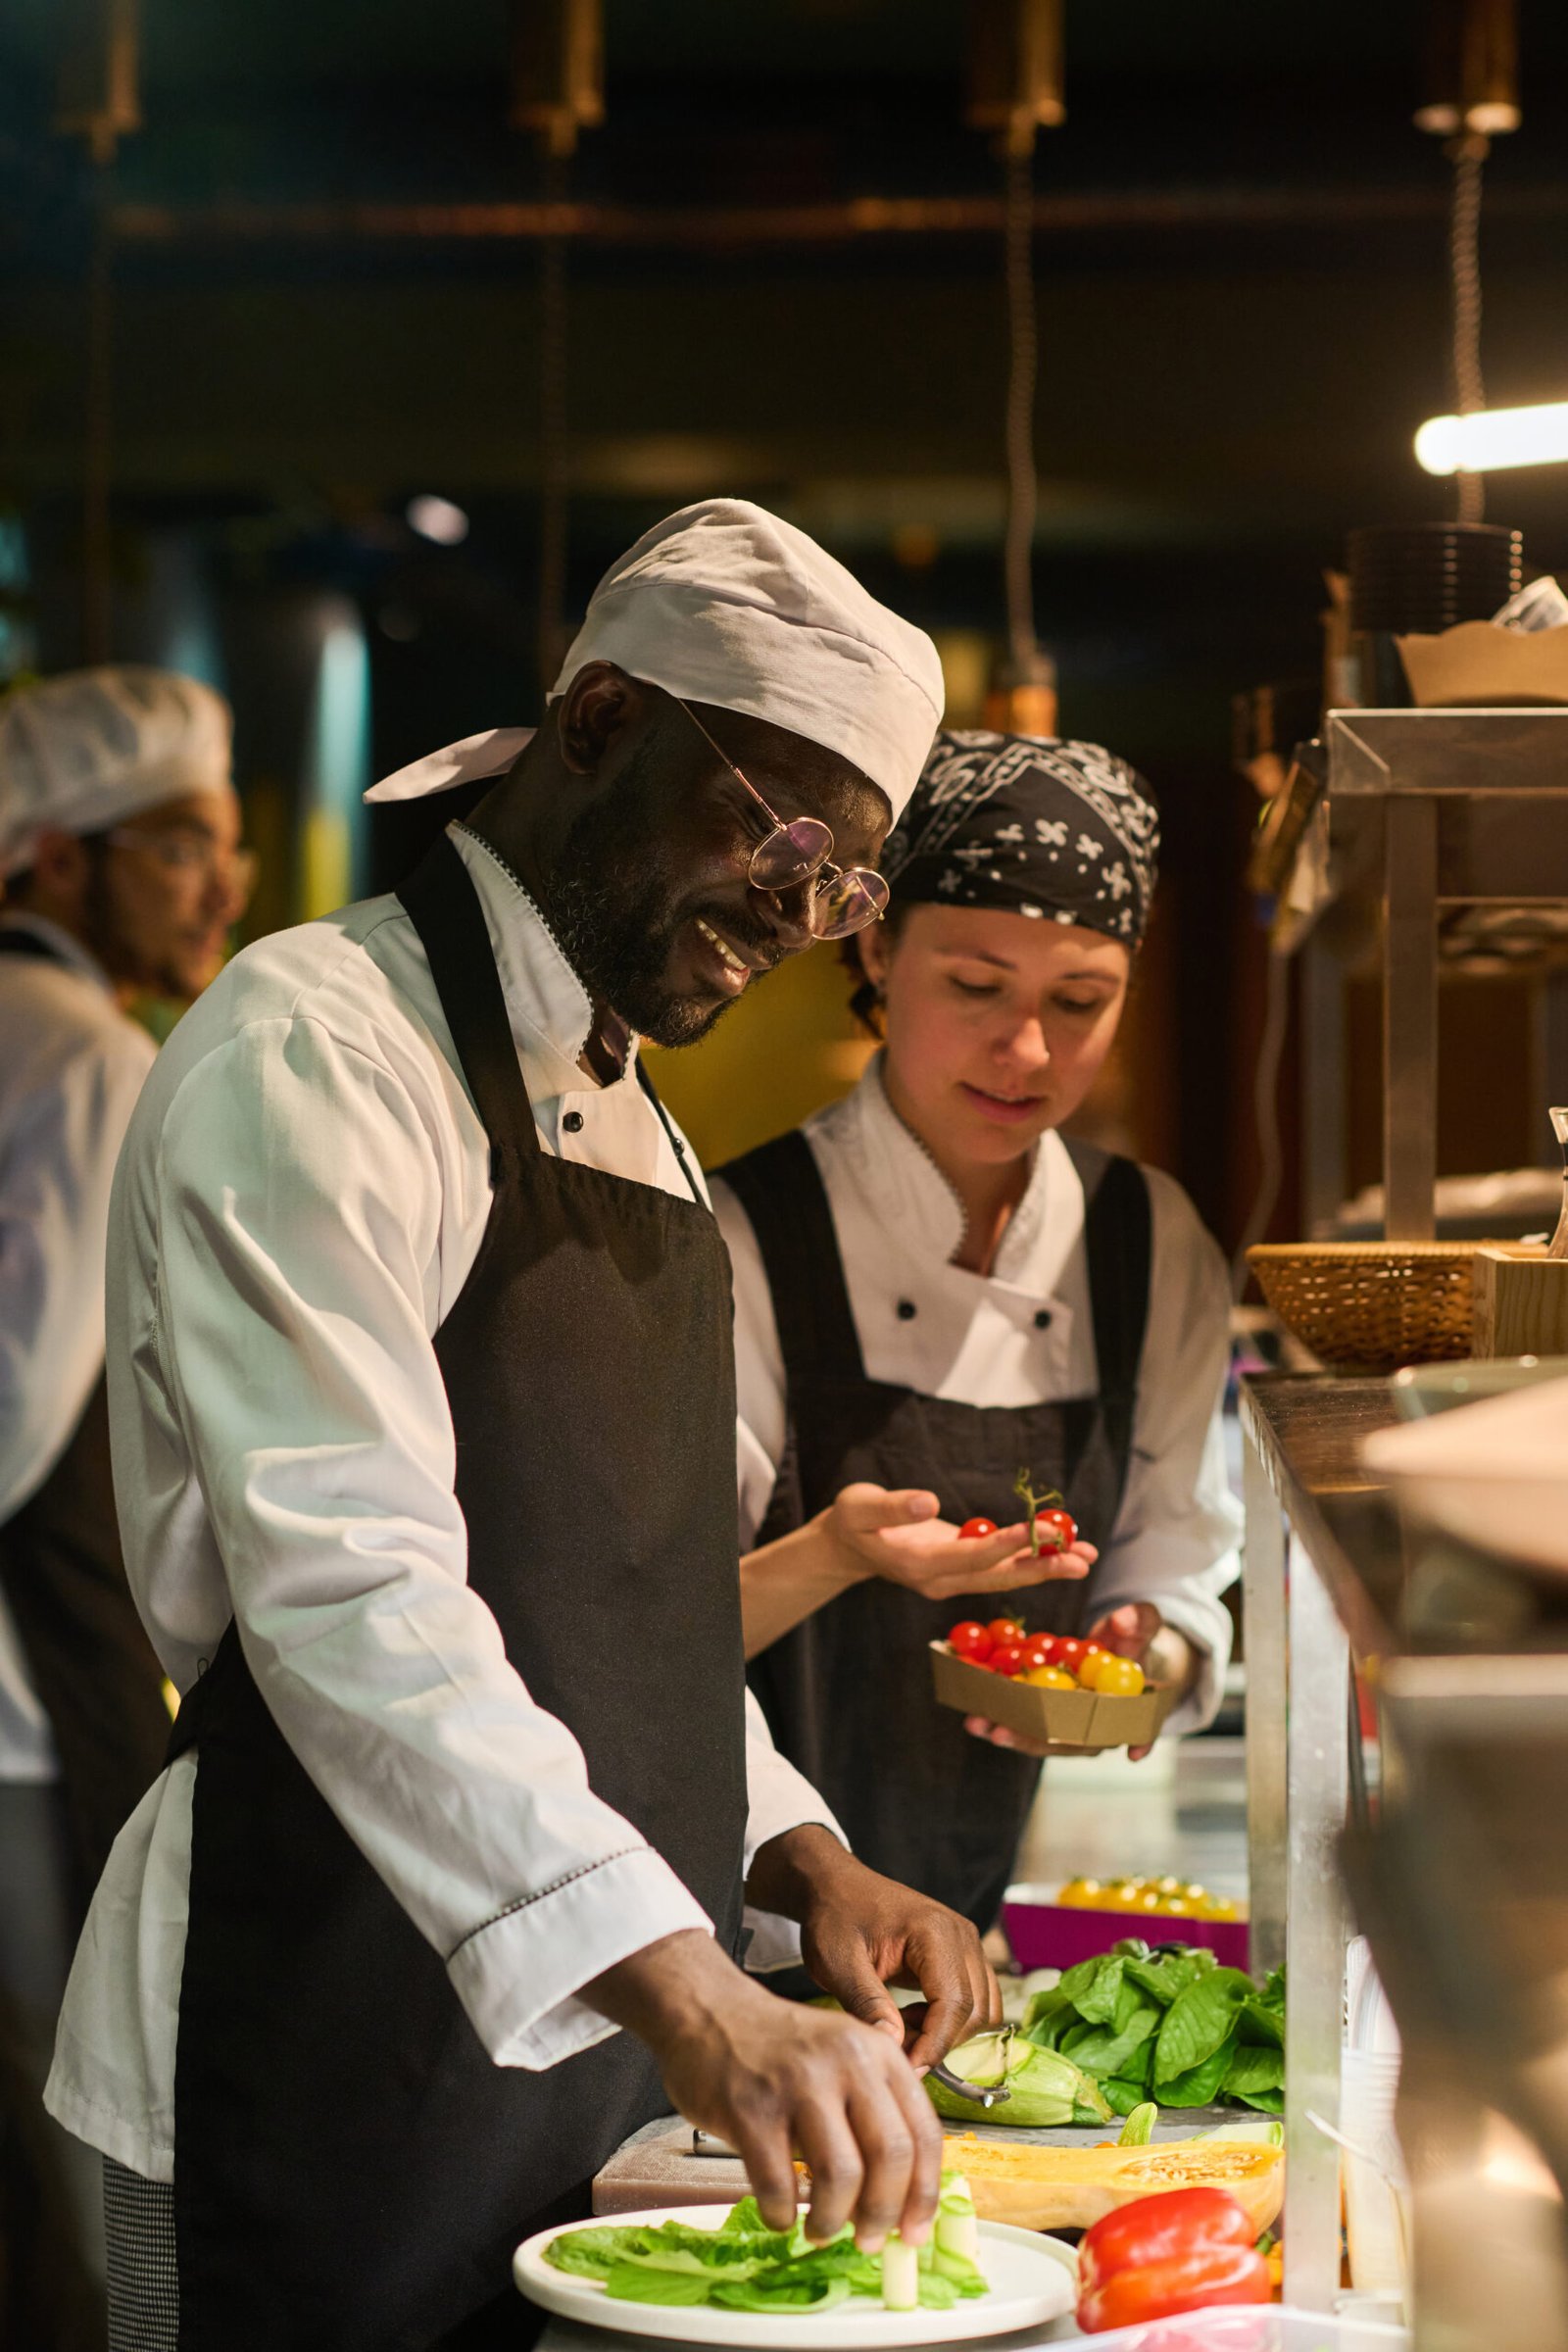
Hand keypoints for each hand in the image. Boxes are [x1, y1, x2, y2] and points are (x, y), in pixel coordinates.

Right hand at [587, 1929, 943, 2250]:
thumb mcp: (844, 2057)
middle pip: (890, 2156)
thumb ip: (874, 2113)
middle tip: (868, 2241)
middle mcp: (846, 2061)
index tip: (913, 2234)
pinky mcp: (751, 2109)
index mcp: (878, 2052)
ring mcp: (798, 2083)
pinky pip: (779, 2186)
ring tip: (820, 2230)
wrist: (708, 2010)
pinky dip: (782, 2215)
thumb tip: (898, 2200)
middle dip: (882, 2214)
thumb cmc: (780, 2047)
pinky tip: (780, 2213)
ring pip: (840, 2176)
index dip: (923, 2194)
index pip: (923, 2133)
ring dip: (832, 2221)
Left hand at [749, 1826, 999, 2075]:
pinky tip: (912, 2017)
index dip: (934, 2045)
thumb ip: (868, 2004)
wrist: (835, 1887)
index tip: (906, 2070)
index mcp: (933, 1931)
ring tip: (902, 2029)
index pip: (954, 2003)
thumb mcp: (838, 1963)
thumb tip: (894, 2048)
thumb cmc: (834, 1919)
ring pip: (983, 2009)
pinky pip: (977, 1999)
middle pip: (974, 2010)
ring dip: (948, 2033)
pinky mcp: (962, 1954)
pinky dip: (952, 2020)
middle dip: (939, 2042)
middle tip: (896, 2050)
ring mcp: (966, 1943)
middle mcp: (961, 1935)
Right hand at [826, 1481, 1096, 1603]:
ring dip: (1045, 1567)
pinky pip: (999, 1565)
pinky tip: (1059, 1548)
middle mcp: (941, 1579)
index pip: (972, 1556)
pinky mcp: (960, 1569)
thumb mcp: (860, 1506)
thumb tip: (930, 1502)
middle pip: (998, 1575)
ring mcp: (952, 1578)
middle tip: (1082, 1559)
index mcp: (918, 1564)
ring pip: (1004, 1575)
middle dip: (1042, 1567)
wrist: (847, 1546)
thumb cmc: (851, 1520)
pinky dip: (1030, 1558)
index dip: (1009, 1543)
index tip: (1043, 1530)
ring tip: (1087, 1557)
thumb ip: (892, 1506)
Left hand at [961, 1604, 1198, 1762]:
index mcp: (1127, 1709)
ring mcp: (1070, 1720)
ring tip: (976, 1723)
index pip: (1120, 1729)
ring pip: (1040, 1734)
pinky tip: (974, 1707)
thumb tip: (1123, 1625)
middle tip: (999, 1732)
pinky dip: (1002, 1712)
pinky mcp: (1048, 1710)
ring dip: (1008, 1731)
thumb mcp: (1144, 1624)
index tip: (1104, 1751)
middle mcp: (1096, 1724)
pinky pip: (1025, 1715)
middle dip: (1032, 1739)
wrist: (1124, 1645)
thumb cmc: (1138, 1639)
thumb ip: (1138, 1622)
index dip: (1106, 1740)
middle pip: (1067, 1739)